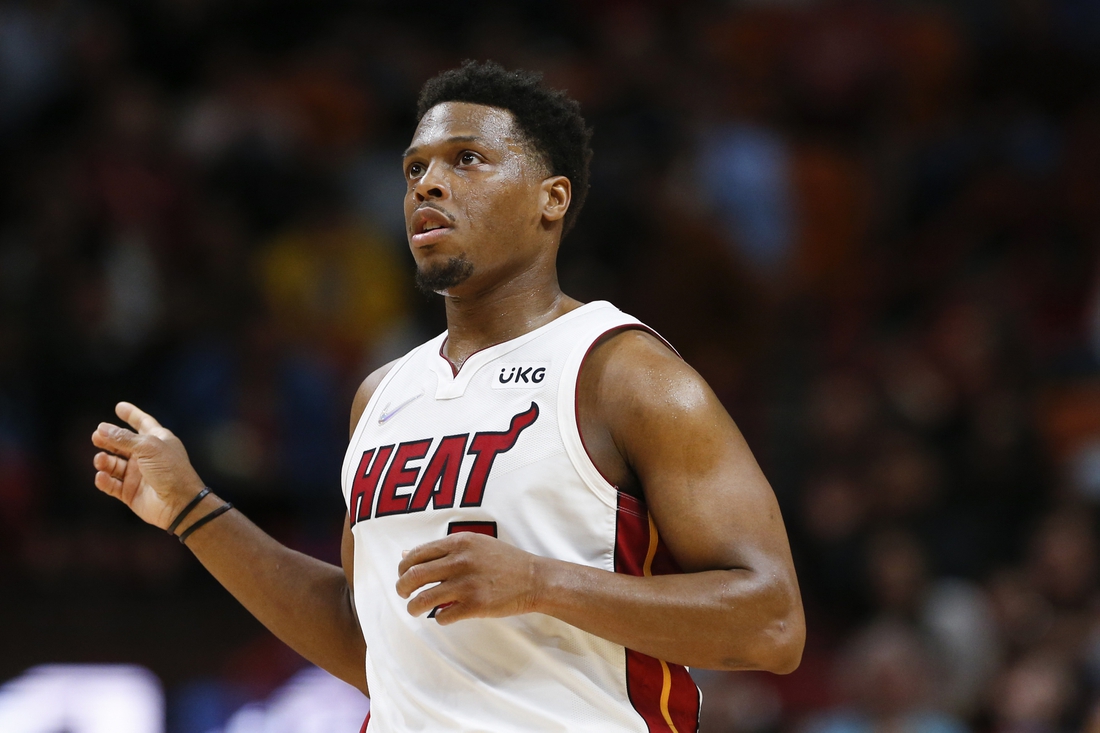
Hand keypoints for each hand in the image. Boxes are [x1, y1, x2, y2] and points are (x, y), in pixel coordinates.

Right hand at [91, 402, 205, 529]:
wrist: (179, 503)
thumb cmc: (170, 470)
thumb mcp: (148, 448)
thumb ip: (123, 438)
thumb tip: (101, 428)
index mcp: (158, 441)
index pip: (144, 424)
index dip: (132, 415)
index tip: (119, 406)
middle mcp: (147, 456)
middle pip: (122, 444)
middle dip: (109, 439)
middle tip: (96, 436)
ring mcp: (138, 475)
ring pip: (114, 464)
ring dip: (105, 461)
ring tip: (101, 459)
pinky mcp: (130, 492)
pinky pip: (111, 484)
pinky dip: (104, 480)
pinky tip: (102, 476)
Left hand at [396, 533, 545, 624]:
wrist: (534, 578)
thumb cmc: (503, 561)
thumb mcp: (473, 545)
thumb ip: (441, 549)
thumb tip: (405, 554)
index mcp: (459, 542)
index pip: (416, 554)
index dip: (403, 568)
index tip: (404, 576)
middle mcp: (460, 561)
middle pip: (414, 576)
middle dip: (402, 588)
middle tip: (403, 594)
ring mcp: (467, 584)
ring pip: (423, 600)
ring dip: (413, 607)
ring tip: (414, 609)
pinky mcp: (475, 605)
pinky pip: (443, 616)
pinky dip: (439, 618)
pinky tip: (445, 615)